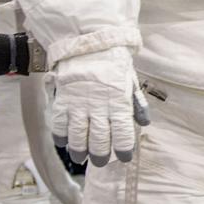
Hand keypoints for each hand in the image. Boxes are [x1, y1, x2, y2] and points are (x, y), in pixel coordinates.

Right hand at [52, 49, 149, 165]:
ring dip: (79, 150)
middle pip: (99, 141)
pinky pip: (59, 125)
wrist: (88, 42)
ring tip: (80, 157)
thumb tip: (144, 123)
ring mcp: (79, 105)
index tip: (123, 158)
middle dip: (100, 155)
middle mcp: (99, 107)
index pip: (122, 135)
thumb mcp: (130, 81)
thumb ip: (136, 104)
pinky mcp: (63, 100)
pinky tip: (64, 142)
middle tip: (100, 161)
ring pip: (78, 137)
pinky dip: (61, 137)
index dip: (123, 151)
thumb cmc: (112, 62)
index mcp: (118, 103)